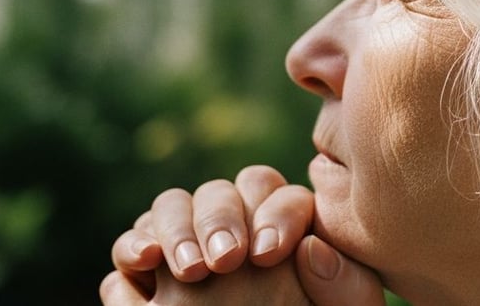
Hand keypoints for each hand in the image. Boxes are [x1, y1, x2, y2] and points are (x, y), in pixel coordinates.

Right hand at [102, 165, 386, 304]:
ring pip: (172, 206)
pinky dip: (132, 247)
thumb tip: (313, 249)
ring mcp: (187, 248)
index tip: (268, 254)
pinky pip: (132, 246)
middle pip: (220, 192)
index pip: (277, 194)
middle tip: (224, 261)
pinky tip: (144, 264)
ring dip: (176, 228)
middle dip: (219, 218)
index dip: (274, 214)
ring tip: (189, 270)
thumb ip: (347, 287)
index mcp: (285, 229)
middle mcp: (233, 229)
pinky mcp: (146, 277)